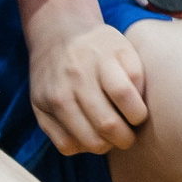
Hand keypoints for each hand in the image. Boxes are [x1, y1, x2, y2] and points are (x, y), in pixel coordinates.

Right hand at [31, 21, 149, 154]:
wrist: (58, 34)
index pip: (124, 95)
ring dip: (106, 144)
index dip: (138, 114)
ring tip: (109, 134)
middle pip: (107, 125)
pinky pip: (65, 145)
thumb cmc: (99, 48)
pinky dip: (82, 146)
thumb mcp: (124, 48)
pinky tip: (88, 133)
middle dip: (126, 138)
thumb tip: (141, 110)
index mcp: (100, 59)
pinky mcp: (39, 109)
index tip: (138, 115)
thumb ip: (137, 76)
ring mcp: (54, 95)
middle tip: (128, 133)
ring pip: (88, 141)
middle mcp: (75, 78)